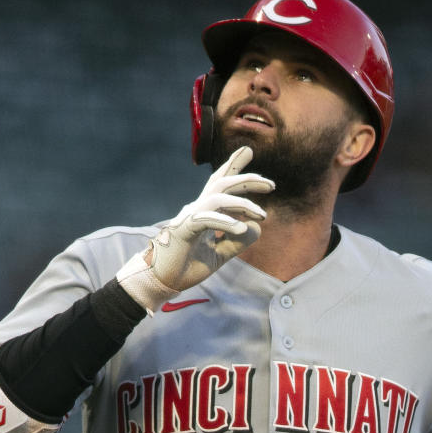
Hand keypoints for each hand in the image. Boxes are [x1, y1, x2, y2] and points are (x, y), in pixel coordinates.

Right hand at [116, 147, 273, 312]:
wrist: (160, 281)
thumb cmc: (185, 267)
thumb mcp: (219, 255)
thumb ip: (237, 242)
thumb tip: (257, 227)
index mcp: (204, 213)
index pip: (220, 185)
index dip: (233, 166)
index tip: (248, 150)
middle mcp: (196, 209)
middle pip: (222, 184)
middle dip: (246, 179)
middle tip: (271, 184)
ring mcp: (189, 217)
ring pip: (218, 197)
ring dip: (243, 204)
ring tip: (262, 215)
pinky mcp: (184, 229)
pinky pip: (207, 219)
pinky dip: (226, 222)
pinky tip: (241, 228)